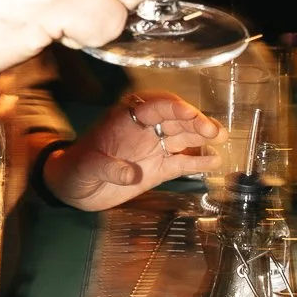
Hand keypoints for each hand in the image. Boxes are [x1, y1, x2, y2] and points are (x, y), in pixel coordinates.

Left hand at [42, 90, 217, 211]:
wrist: (74, 189)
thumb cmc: (76, 169)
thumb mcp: (86, 167)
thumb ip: (107, 167)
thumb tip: (130, 173)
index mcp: (126, 119)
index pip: (155, 106)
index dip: (175, 109)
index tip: (192, 114)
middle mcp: (145, 130)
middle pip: (175, 119)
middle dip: (195, 122)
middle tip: (214, 131)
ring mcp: (153, 148)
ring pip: (183, 137)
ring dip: (202, 137)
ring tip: (221, 139)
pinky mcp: (159, 169)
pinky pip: (182, 162)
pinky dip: (198, 161)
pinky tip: (214, 162)